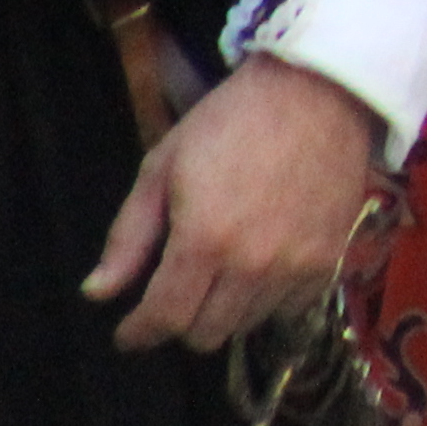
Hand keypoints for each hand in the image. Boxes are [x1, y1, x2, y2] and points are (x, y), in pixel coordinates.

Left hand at [84, 57, 385, 354]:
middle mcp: (253, 264)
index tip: (128, 333)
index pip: (165, 318)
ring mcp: (297, 265)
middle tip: (176, 293)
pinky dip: (268, 300)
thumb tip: (96, 293)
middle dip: (179, 321)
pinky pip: (290, 309)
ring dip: (224, 310)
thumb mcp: (162, 167)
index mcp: (204, 240)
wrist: (317, 91)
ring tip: (219, 275)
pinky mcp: (330, 258)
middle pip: (205, 333)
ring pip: (246, 325)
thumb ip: (128, 237)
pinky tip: (260, 269)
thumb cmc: (230, 122)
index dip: (139, 333)